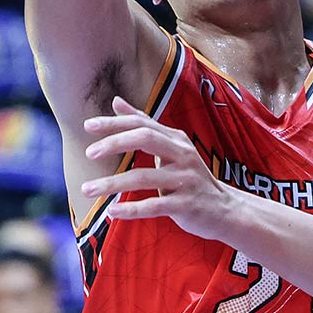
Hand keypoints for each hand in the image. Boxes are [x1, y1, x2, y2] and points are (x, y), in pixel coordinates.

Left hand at [78, 100, 240, 240]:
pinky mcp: (186, 204)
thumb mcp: (171, 147)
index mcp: (176, 139)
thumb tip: (116, 101)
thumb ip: (144, 125)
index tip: (88, 126)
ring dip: (113, 183)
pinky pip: (155, 205)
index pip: (142, 124)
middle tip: (89, 154)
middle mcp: (182, 154)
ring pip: (144, 177)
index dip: (114, 123)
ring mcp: (186, 179)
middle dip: (114, 144)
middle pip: (145, 139)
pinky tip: (112, 212)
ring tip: (87, 190)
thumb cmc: (190, 177)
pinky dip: (132, 209)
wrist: (225, 209)